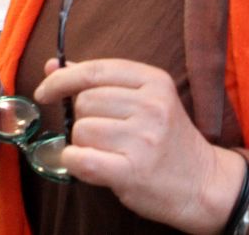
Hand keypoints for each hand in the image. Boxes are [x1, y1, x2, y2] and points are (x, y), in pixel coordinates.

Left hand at [35, 58, 245, 233]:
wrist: (203, 183)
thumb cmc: (166, 140)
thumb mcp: (145, 99)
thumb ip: (100, 81)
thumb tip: (52, 66)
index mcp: (155, 81)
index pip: (95, 70)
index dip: (63, 79)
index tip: (45, 91)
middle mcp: (151, 106)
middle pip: (84, 101)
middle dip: (83, 118)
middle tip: (105, 134)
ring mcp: (143, 139)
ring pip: (80, 130)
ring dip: (83, 143)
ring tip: (108, 151)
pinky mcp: (132, 171)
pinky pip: (80, 158)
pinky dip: (75, 162)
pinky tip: (89, 165)